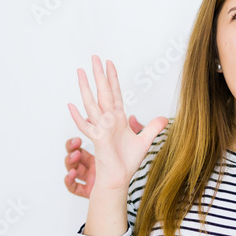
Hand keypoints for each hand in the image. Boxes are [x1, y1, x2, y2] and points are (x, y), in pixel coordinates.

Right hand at [66, 55, 167, 193]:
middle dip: (98, 75)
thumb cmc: (127, 162)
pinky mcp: (98, 139)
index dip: (112, 78)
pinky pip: (86, 126)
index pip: (114, 93)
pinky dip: (79, 117)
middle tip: (94, 57)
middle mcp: (108, 120)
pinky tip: (71, 105)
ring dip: (86, 88)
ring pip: (92, 103)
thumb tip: (164, 118)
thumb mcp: (145, 141)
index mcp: (117, 118)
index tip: (109, 63)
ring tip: (80, 72)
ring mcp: (101, 128)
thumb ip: (153, 128)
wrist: (119, 178)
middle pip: (102, 92)